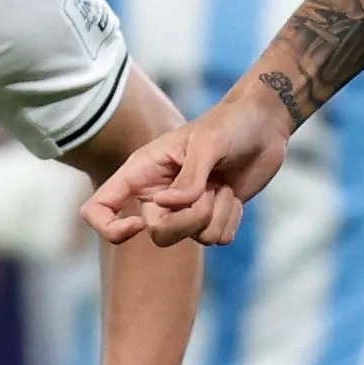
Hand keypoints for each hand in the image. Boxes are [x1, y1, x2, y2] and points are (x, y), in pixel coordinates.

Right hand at [81, 94, 290, 247]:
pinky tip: (233, 195)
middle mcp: (158, 193)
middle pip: (158, 233)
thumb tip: (165, 205)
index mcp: (143, 171)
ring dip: (216, 215)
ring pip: (193, 239)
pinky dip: (231, 220)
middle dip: (190, 219)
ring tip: (223, 186)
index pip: (99, 208)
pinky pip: (217, 239)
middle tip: (211, 191)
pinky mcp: (211, 217)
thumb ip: (188, 177)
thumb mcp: (208, 143)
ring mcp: (185, 208)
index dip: (111, 227)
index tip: (140, 223)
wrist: (264, 125)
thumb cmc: (231, 124)